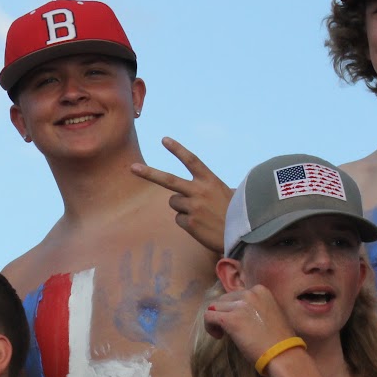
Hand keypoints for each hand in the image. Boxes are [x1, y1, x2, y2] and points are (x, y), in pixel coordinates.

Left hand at [131, 137, 232, 254]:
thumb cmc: (238, 213)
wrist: (243, 236)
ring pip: (174, 202)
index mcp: (211, 181)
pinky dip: (187, 223)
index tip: (164, 139)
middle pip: (168, 180)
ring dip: (182, 207)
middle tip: (132, 168)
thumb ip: (208, 187)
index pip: (192, 160)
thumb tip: (196, 189)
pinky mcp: (190, 222)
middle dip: (148, 173)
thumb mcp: (228, 193)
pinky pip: (178, 219)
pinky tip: (201, 226)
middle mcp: (200, 191)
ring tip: (201, 214)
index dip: (178, 149)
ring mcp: (193, 207)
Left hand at [203, 286, 295, 362]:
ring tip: (223, 334)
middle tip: (228, 330)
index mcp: (261, 290)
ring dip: (215, 320)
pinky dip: (209, 326)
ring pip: (214, 307)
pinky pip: (208, 316)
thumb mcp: (268, 312)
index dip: (232, 308)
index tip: (238, 321)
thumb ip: (253, 306)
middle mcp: (250, 293)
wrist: (283, 353)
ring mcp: (240, 305)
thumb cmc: (278, 338)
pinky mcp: (231, 319)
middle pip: (223, 300)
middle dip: (223, 313)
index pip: (236, 295)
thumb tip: (233, 309)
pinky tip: (218, 336)